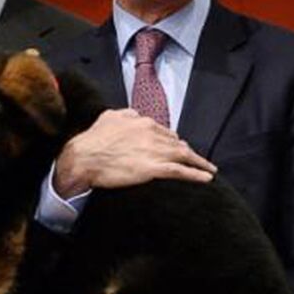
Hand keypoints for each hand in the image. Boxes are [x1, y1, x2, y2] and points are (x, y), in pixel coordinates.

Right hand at [53, 109, 215, 196]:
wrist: (83, 157)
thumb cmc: (93, 139)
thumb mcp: (109, 118)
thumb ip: (125, 115)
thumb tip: (134, 115)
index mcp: (143, 122)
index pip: (165, 132)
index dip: (174, 141)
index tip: (180, 148)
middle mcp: (153, 134)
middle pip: (177, 144)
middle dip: (189, 152)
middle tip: (198, 160)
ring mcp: (154, 151)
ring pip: (184, 156)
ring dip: (200, 163)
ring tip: (210, 169)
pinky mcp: (154, 168)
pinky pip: (181, 171)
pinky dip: (196, 174)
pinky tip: (207, 178)